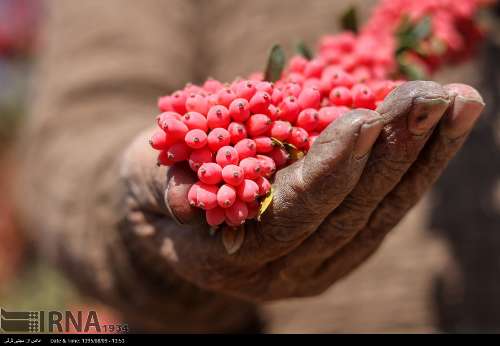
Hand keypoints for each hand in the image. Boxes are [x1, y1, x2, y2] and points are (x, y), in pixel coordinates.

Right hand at [121, 81, 483, 301]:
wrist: (178, 226)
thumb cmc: (159, 190)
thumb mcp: (148, 182)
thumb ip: (163, 189)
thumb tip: (183, 199)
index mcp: (232, 256)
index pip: (293, 214)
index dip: (330, 168)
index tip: (364, 117)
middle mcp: (283, 270)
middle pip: (350, 213)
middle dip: (393, 151)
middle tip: (429, 95)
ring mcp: (318, 264)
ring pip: (380, 213)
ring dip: (424, 156)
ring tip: (458, 103)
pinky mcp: (340, 249)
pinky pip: (385, 210)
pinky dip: (418, 168)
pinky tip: (443, 129)